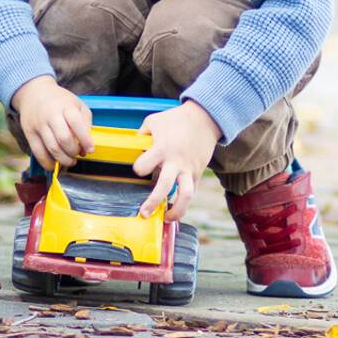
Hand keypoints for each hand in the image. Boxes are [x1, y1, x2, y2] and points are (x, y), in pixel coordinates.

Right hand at [11, 75, 93, 169]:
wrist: (34, 92)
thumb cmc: (60, 101)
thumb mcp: (78, 104)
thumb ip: (86, 123)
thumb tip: (86, 147)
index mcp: (66, 106)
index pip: (77, 124)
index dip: (85, 140)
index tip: (90, 149)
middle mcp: (51, 115)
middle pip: (64, 138)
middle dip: (74, 151)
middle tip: (78, 153)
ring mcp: (39, 125)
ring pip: (52, 148)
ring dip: (63, 159)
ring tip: (70, 160)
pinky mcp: (29, 133)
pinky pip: (38, 153)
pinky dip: (48, 163)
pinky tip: (55, 164)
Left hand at [132, 100, 220, 220]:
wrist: (205, 118)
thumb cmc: (176, 119)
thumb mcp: (153, 121)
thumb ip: (141, 136)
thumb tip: (132, 147)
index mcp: (162, 149)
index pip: (143, 166)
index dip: (138, 168)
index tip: (139, 168)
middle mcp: (176, 162)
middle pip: (164, 187)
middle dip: (152, 202)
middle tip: (144, 213)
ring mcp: (189, 169)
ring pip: (186, 196)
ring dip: (177, 211)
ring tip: (167, 219)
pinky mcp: (198, 173)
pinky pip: (192, 192)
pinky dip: (184, 202)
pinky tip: (176, 207)